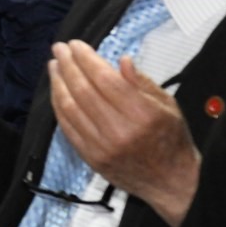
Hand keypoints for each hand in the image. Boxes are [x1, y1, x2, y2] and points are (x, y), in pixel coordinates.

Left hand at [49, 40, 200, 226]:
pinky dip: (58, 105)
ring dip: (58, 82)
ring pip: (70, 107)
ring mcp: (102, 146)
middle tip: (59, 49)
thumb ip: (141, 82)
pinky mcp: (90, 157)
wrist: (171, 182)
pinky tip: (56, 90)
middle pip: (83, 90)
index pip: (105, 79)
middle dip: (68, 65)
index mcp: (143, 114)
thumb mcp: (168, 105)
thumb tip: (121, 59)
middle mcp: (120, 130)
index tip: (76, 45)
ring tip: (54, 65)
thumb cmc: (171, 138)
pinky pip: (66, 126)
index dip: (86, 59)